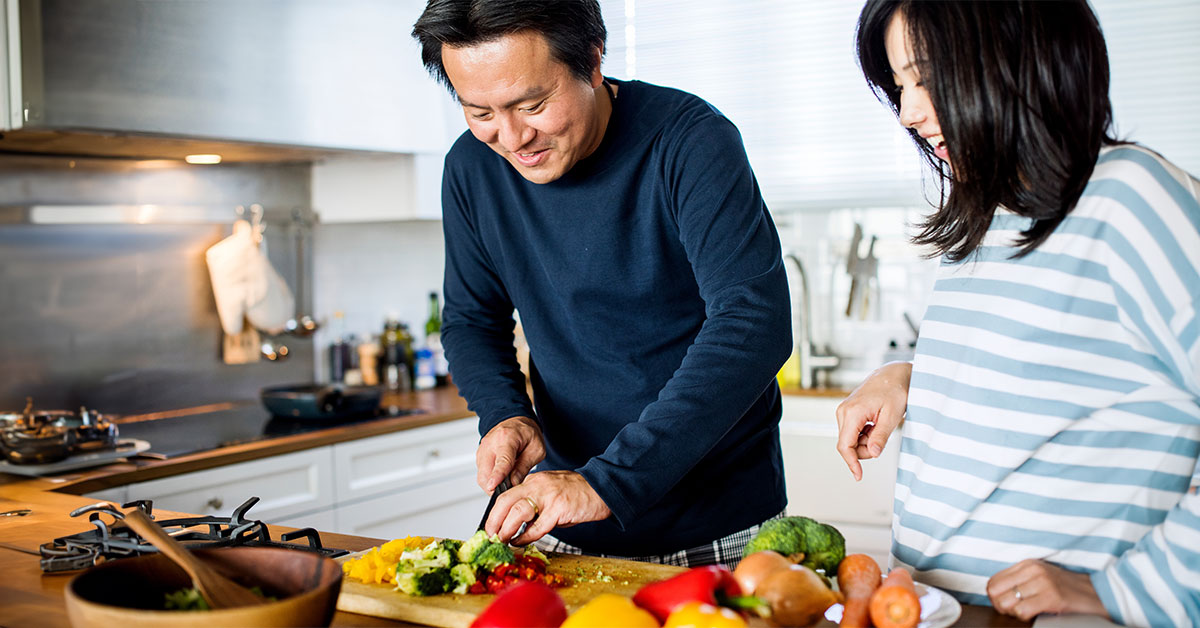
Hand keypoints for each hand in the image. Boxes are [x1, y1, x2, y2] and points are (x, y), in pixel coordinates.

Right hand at [477, 416, 545, 492]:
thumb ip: (524, 466)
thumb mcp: (536, 449)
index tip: (493, 486)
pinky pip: (482, 474)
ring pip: (482, 477)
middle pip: (486, 473)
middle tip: (510, 492)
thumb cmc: (527, 433)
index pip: (501, 461)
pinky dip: (491, 480)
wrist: (515, 421)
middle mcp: (490, 443)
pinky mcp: (479, 456)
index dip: (497, 476)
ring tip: (508, 483)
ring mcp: (482, 450)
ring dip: (493, 485)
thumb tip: (514, 484)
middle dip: (496, 488)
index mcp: (507, 438)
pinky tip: (502, 478)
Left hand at [483, 470, 611, 544]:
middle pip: (505, 501)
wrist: (602, 489)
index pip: (506, 495)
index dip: (494, 513)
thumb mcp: (550, 492)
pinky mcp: (559, 509)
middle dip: (494, 521)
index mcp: (534, 481)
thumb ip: (535, 504)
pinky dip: (526, 537)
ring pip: (518, 512)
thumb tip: (519, 525)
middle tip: (490, 535)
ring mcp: (548, 497)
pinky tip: (521, 542)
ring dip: (507, 529)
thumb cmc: (578, 493)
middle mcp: (537, 486)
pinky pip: (537, 527)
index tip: (491, 527)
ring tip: (503, 540)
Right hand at [835, 361, 910, 480]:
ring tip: (881, 427)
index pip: (845, 445)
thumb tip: (872, 454)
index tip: (859, 475)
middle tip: (882, 440)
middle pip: (848, 445)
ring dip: (866, 441)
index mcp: (852, 412)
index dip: (851, 462)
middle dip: (865, 449)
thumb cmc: (894, 391)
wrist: (892, 374)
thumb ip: (880, 436)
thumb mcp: (892, 416)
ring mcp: (844, 411)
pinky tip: (876, 424)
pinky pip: (853, 432)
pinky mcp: (848, 412)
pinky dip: (865, 435)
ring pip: (850, 440)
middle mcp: (843, 412)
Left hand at [987, 559, 1108, 621]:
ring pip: (1006, 603)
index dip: (995, 597)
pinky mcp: (1051, 597)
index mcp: (1027, 564)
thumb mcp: (1040, 577)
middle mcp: (1032, 570)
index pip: (993, 581)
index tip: (1005, 604)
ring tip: (1026, 612)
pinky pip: (1022, 611)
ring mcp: (1042, 583)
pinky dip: (1024, 617)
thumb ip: (1019, 581)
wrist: (1098, 594)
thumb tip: (996, 594)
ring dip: (1013, 613)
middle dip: (1000, 606)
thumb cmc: (1067, 588)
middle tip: (1014, 611)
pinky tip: (1035, 614)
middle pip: (994, 591)